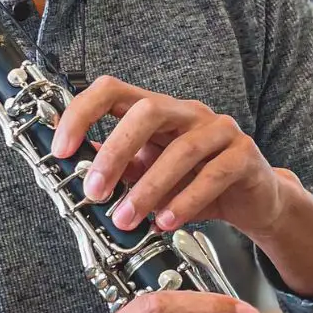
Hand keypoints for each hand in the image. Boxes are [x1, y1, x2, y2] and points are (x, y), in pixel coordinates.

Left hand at [51, 76, 291, 242]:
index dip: (82, 113)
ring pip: (182, 149)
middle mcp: (187, 112)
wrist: (252, 200)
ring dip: (148, 188)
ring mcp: (220, 130)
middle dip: (114, 152)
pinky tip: (166, 222)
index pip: (112, 90)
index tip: (61, 150)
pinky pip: (213, 174)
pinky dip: (185, 201)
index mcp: (157, 109)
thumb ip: (116, 167)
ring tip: (127, 219)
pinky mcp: (244, 156)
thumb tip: (71, 169)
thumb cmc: (195, 181)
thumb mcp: (146, 172)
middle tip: (94, 192)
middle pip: (147, 111)